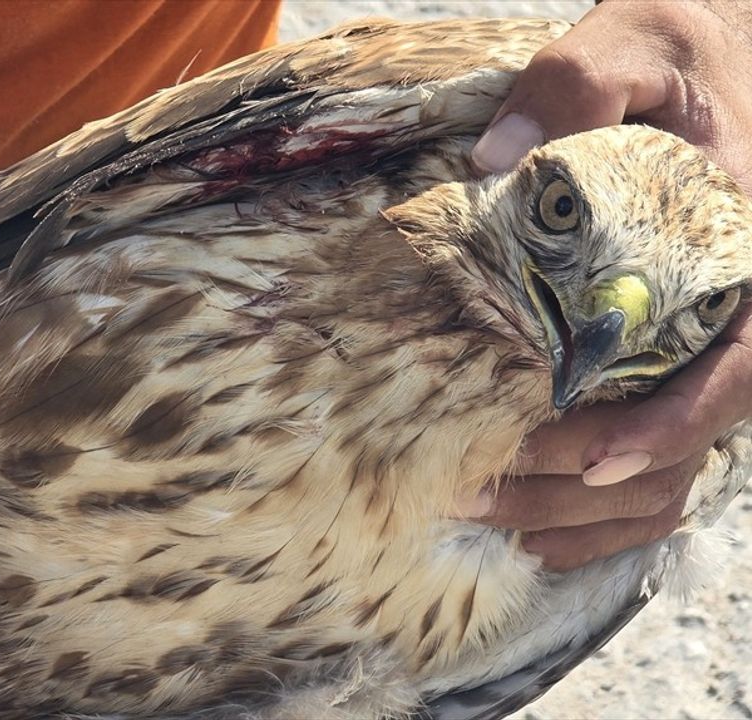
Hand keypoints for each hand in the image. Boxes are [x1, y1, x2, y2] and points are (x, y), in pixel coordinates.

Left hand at [467, 0, 751, 569]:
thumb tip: (498, 158)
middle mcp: (740, 311)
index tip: (590, 458)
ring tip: (489, 514)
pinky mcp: (675, 348)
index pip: (738, 365)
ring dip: (587, 504)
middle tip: (487, 492)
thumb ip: (580, 85)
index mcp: (750, 256)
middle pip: (693, 433)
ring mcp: (709, 337)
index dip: (673, 424)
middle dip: (594, 479)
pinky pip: (662, 449)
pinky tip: (535, 528)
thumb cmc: (683, 56)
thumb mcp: (639, 46)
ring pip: (675, 460)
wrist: (707, 61)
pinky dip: (604, 502)